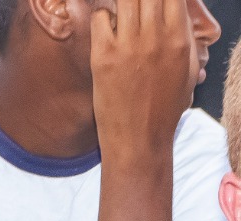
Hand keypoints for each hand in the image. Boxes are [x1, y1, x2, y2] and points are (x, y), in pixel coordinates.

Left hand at [90, 0, 199, 160]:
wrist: (139, 140)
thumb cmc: (164, 107)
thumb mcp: (187, 69)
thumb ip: (184, 37)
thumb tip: (176, 14)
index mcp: (180, 38)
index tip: (153, 1)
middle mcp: (156, 37)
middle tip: (134, 6)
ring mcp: (129, 46)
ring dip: (121, 1)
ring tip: (120, 11)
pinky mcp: (103, 56)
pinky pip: (100, 17)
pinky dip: (102, 15)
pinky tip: (106, 27)